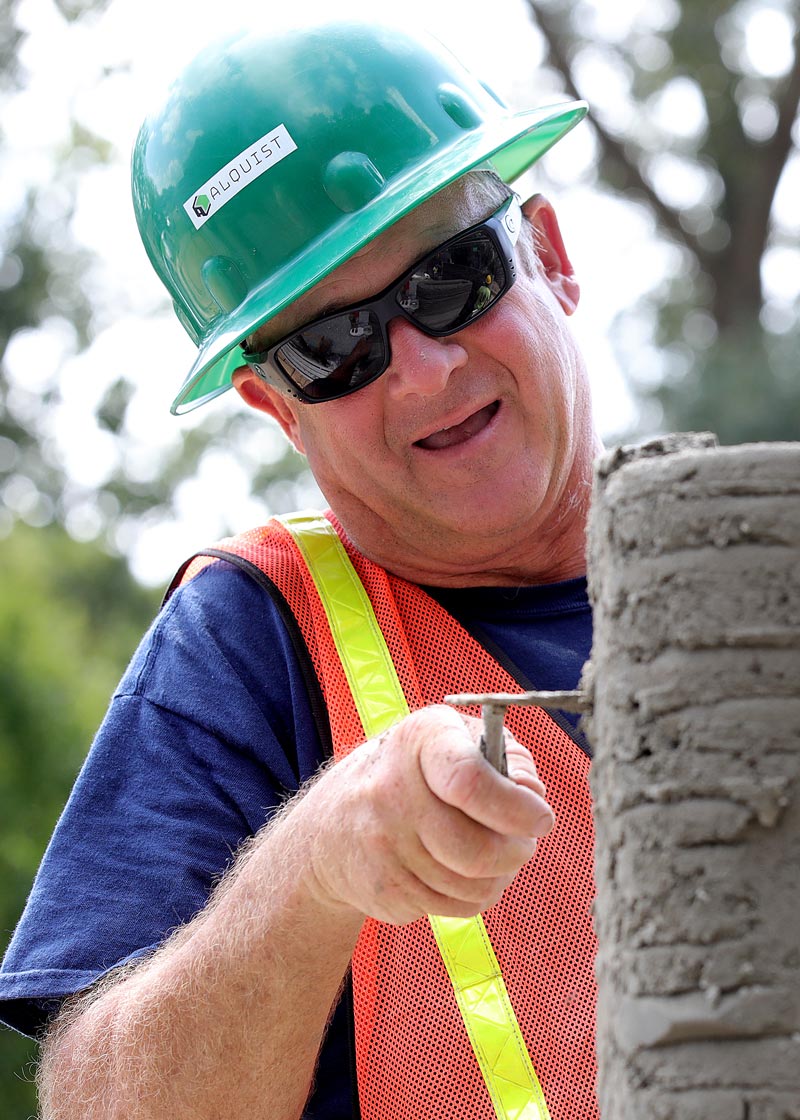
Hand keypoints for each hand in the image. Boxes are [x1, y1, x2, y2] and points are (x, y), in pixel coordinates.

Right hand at [302, 705, 554, 924]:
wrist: (332, 827)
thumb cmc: (414, 775)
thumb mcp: (452, 741)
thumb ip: (504, 758)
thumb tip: (532, 797)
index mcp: (418, 741)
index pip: (471, 781)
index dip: (516, 808)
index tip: (541, 819)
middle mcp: (392, 790)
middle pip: (477, 849)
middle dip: (516, 852)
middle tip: (522, 843)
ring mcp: (383, 844)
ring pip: (472, 885)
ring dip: (499, 877)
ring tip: (493, 858)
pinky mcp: (384, 889)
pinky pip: (455, 907)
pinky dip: (473, 896)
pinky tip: (462, 873)